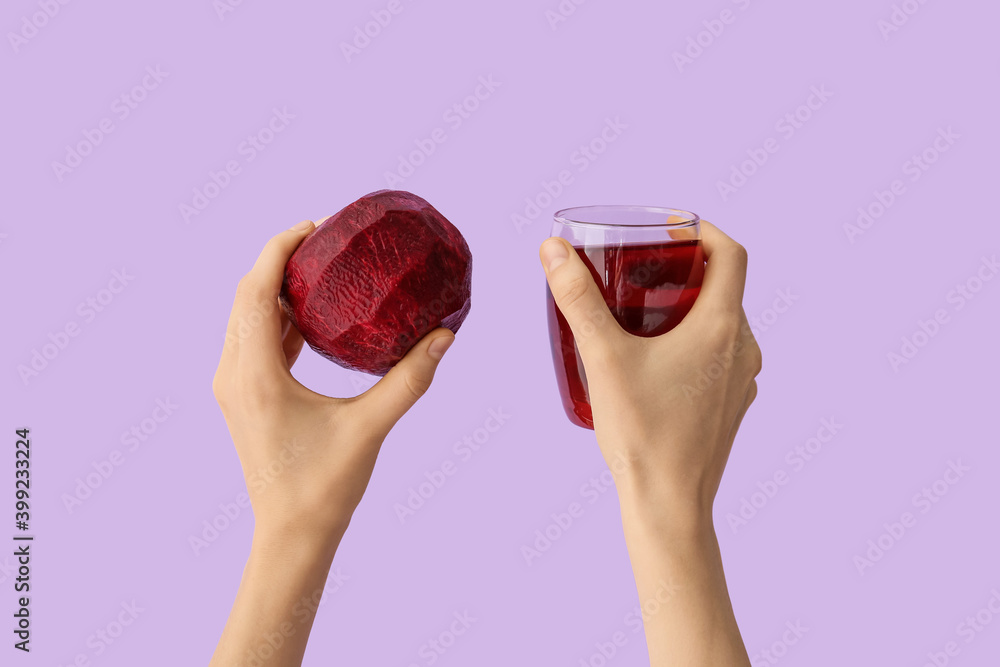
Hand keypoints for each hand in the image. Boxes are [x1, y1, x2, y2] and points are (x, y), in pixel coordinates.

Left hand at [212, 220, 455, 544]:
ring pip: (245, 317)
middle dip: (279, 261)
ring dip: (276, 288)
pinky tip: (312, 314)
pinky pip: (253, 340)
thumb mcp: (371, 427)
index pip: (255, 291)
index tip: (315, 226)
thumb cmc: (325, 487)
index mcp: (256, 376)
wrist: (291, 535)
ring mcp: (233, 386)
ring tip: (319, 268)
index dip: (279, 249)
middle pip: (245, 296)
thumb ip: (409, 379)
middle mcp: (234, 374)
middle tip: (323, 240)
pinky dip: (278, 318)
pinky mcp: (243, 396)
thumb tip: (445, 335)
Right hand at [539, 221, 758, 666]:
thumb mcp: (604, 358)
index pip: (730, 253)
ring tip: (642, 311)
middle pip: (724, 287)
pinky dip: (692, 341)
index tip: (669, 227)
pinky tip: (654, 359)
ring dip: (688, 307)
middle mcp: (742, 349)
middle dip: (684, 269)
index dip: (702, 230)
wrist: (669, 505)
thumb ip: (578, 300)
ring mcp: (742, 380)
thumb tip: (553, 249)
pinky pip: (719, 356)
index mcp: (721, 328)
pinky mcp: (732, 405)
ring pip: (721, 323)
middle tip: (642, 267)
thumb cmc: (641, 433)